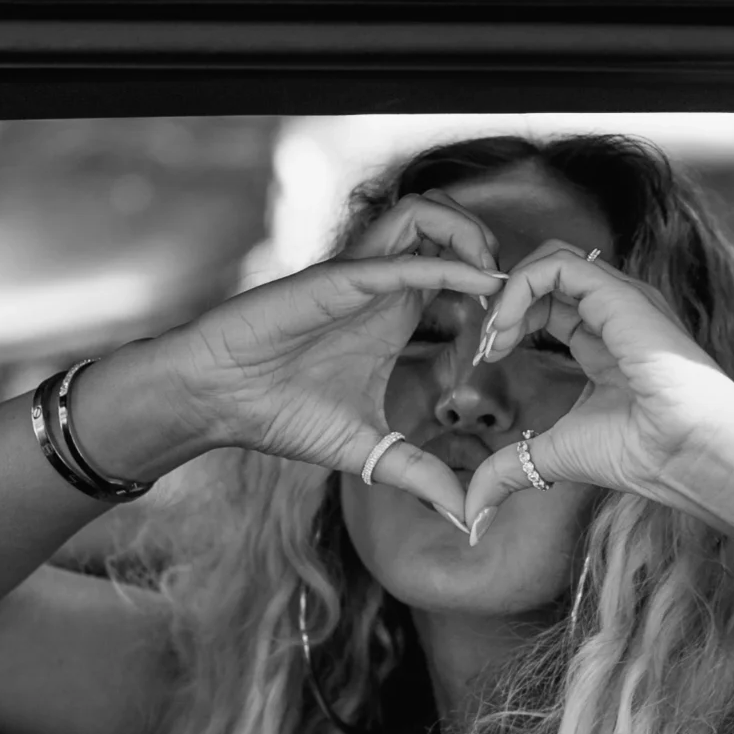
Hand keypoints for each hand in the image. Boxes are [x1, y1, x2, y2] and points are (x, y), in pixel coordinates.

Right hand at [134, 196, 504, 520]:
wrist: (216, 400)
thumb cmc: (280, 413)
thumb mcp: (370, 450)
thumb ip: (420, 475)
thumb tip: (466, 519)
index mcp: (394, 311)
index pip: (456, 268)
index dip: (494, 290)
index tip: (517, 334)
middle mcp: (380, 283)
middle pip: (446, 224)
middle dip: (490, 243)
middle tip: (515, 291)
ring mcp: (357, 275)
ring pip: (422, 214)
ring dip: (468, 236)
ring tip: (496, 278)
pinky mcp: (333, 281)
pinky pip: (396, 259)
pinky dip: (444, 266)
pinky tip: (482, 286)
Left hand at [461, 244, 733, 531]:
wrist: (692, 454)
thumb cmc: (644, 454)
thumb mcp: (557, 456)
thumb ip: (511, 471)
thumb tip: (473, 512)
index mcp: (607, 341)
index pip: (550, 305)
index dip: (510, 321)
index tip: (487, 358)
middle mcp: (615, 313)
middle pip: (547, 277)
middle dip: (502, 301)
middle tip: (485, 344)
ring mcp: (620, 299)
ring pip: (552, 259)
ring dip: (508, 292)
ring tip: (493, 337)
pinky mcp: (619, 294)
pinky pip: (559, 265)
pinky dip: (520, 286)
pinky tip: (506, 328)